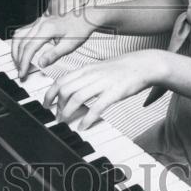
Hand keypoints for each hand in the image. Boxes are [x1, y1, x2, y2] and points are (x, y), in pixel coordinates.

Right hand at [11, 10, 96, 79]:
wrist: (85, 18)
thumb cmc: (80, 30)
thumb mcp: (70, 45)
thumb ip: (54, 54)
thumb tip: (40, 63)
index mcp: (47, 29)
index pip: (29, 47)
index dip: (24, 62)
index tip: (22, 73)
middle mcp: (40, 23)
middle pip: (21, 42)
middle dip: (18, 59)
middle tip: (21, 72)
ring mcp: (38, 22)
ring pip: (18, 36)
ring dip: (16, 50)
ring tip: (18, 63)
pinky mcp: (38, 23)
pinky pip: (22, 31)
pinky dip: (18, 42)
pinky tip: (20, 50)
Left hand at [43, 51, 166, 130]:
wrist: (143, 64)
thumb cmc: (122, 68)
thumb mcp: (99, 68)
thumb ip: (85, 77)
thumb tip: (72, 89)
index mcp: (87, 68)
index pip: (61, 80)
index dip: (50, 93)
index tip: (47, 104)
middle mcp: (92, 74)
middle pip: (65, 89)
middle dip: (57, 105)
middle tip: (56, 117)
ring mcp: (102, 83)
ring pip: (77, 98)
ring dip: (67, 112)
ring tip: (65, 122)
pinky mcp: (114, 93)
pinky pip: (96, 107)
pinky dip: (87, 119)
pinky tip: (83, 126)